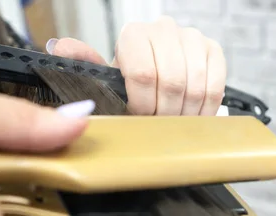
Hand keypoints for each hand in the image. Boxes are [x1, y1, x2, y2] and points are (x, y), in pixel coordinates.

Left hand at [46, 16, 226, 115]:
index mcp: (134, 35)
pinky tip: (193, 115)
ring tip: (175, 123)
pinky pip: (215, 85)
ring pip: (195, 86)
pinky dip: (206, 108)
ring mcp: (192, 38)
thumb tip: (59, 47)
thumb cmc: (129, 84)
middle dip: (165, 112)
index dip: (144, 105)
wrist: (154, 79)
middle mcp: (164, 29)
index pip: (143, 74)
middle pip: (172, 82)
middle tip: (159, 125)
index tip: (141, 118)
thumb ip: (85, 64)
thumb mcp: (104, 79)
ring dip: (186, 113)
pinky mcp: (213, 51)